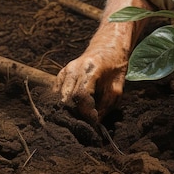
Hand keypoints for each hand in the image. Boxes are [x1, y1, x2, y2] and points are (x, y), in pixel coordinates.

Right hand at [53, 0, 151, 123]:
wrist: (108, 47)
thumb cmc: (115, 66)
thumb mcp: (117, 86)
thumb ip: (106, 104)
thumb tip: (94, 123)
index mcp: (90, 69)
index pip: (81, 95)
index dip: (85, 111)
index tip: (93, 121)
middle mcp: (73, 69)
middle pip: (65, 98)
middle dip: (74, 115)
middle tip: (84, 126)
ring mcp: (64, 72)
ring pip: (57, 98)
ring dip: (66, 111)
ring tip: (77, 120)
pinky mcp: (60, 76)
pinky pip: (56, 94)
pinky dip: (62, 105)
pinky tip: (71, 112)